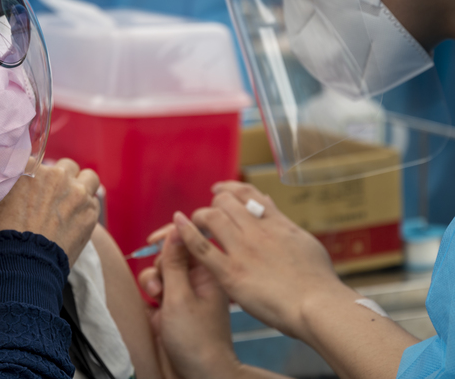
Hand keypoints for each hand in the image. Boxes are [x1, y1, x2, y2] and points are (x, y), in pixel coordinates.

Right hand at [0, 158, 100, 264]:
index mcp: (28, 167)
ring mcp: (76, 191)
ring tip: (72, 204)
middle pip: (65, 167)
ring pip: (88, 177)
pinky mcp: (90, 212)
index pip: (36, 159)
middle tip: (52, 198)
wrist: (20, 265)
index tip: (32, 188)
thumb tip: (3, 179)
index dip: (35, 175)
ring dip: (81, 187)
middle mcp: (55, 174)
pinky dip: (87, 208)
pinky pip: (94, 202)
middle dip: (61, 179)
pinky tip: (76, 221)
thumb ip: (1, 185)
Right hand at [138, 228, 240, 378]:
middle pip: (170, 254)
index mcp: (209, 271)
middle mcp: (197, 279)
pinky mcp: (171, 306)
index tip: (153, 241)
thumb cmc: (197, 341)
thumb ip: (174, 261)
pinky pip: (155, 288)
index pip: (190, 239)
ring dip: (152, 281)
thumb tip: (178, 226)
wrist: (199, 376)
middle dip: (160, 266)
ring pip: (159, 271)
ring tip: (157, 299)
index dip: (171, 236)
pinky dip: (150, 295)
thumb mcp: (181, 296)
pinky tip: (153, 309)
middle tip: (162, 286)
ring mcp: (184, 293)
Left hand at [166, 181, 345, 338]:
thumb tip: (269, 206)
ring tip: (193, 226)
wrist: (319, 306)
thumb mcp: (305, 242)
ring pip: (210, 218)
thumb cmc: (318, 282)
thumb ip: (283, 224)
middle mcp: (257, 231)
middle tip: (207, 218)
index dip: (229, 189)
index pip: (247, 194)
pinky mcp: (230, 273)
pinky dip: (185, 234)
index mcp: (276, 223)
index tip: (218, 190)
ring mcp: (242, 250)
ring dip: (198, 218)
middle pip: (224, 202)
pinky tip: (176, 227)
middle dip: (213, 206)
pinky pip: (200, 247)